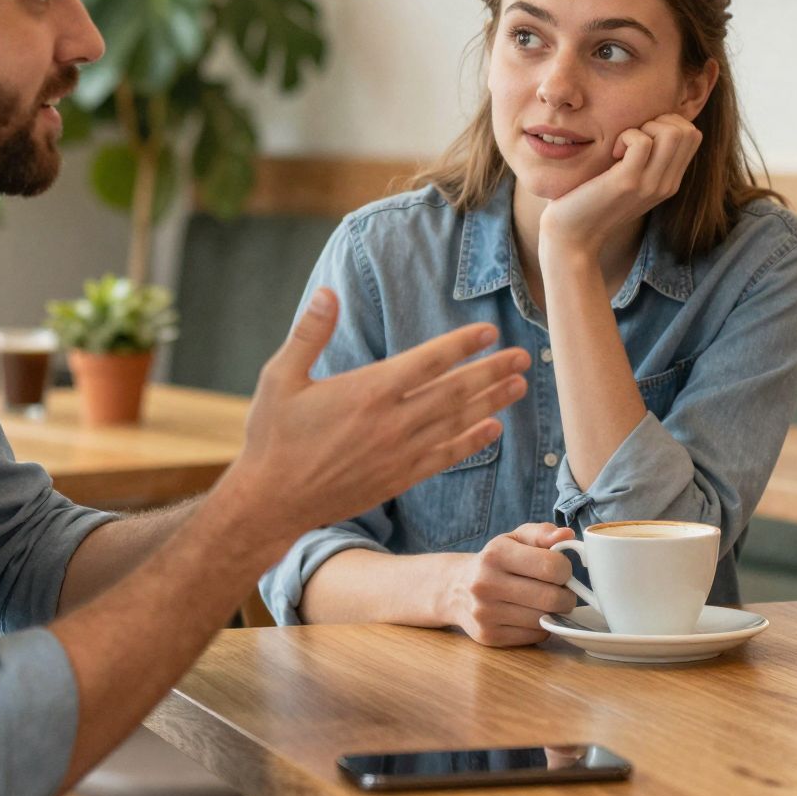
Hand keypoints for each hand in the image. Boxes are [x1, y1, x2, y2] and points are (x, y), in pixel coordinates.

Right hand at [224, 291, 529, 545]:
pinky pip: (446, 457)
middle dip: (493, 371)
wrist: (272, 502)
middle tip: (524, 356)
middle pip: (455, 390)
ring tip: (520, 385)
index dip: (462, 345)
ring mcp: (399, 452)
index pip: (428, 361)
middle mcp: (392, 421)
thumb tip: (326, 293)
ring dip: (492, 402)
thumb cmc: (272, 437)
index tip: (489, 332)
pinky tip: (493, 429)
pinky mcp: (399, 478)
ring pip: (457, 422)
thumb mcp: (279, 377)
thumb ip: (309, 334)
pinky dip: (472, 441)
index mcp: (368, 390)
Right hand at [441, 523, 576, 645]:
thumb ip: (543, 533)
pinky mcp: (489, 636)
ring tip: (545, 601)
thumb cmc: (496, 561)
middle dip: (566, 595)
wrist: (456, 588)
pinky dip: (541, 627)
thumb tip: (567, 535)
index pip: (551, 566)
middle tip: (562, 590)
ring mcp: (485, 613)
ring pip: (544, 619)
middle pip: (551, 598)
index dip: (566, 569)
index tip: (562, 570)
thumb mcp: (516, 539)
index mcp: (495, 554)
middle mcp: (485, 584)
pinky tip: (530, 615)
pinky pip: (535, 636)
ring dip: (554, 612)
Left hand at [537, 113, 701, 260]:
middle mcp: (666, 185)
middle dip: (659, 121)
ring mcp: (650, 185)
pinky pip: (642, 141)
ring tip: (622, 145)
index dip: (668, 123)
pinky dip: (626, 135)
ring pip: (672, 133)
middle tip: (631, 138)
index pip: (693, 135)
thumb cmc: (593, 202)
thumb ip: (647, 161)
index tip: (640, 137)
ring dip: (644, 127)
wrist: (573, 236)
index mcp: (670, 183)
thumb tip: (650, 126)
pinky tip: (612, 152)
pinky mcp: (628, 183)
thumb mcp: (630, 181)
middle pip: (689, 131)